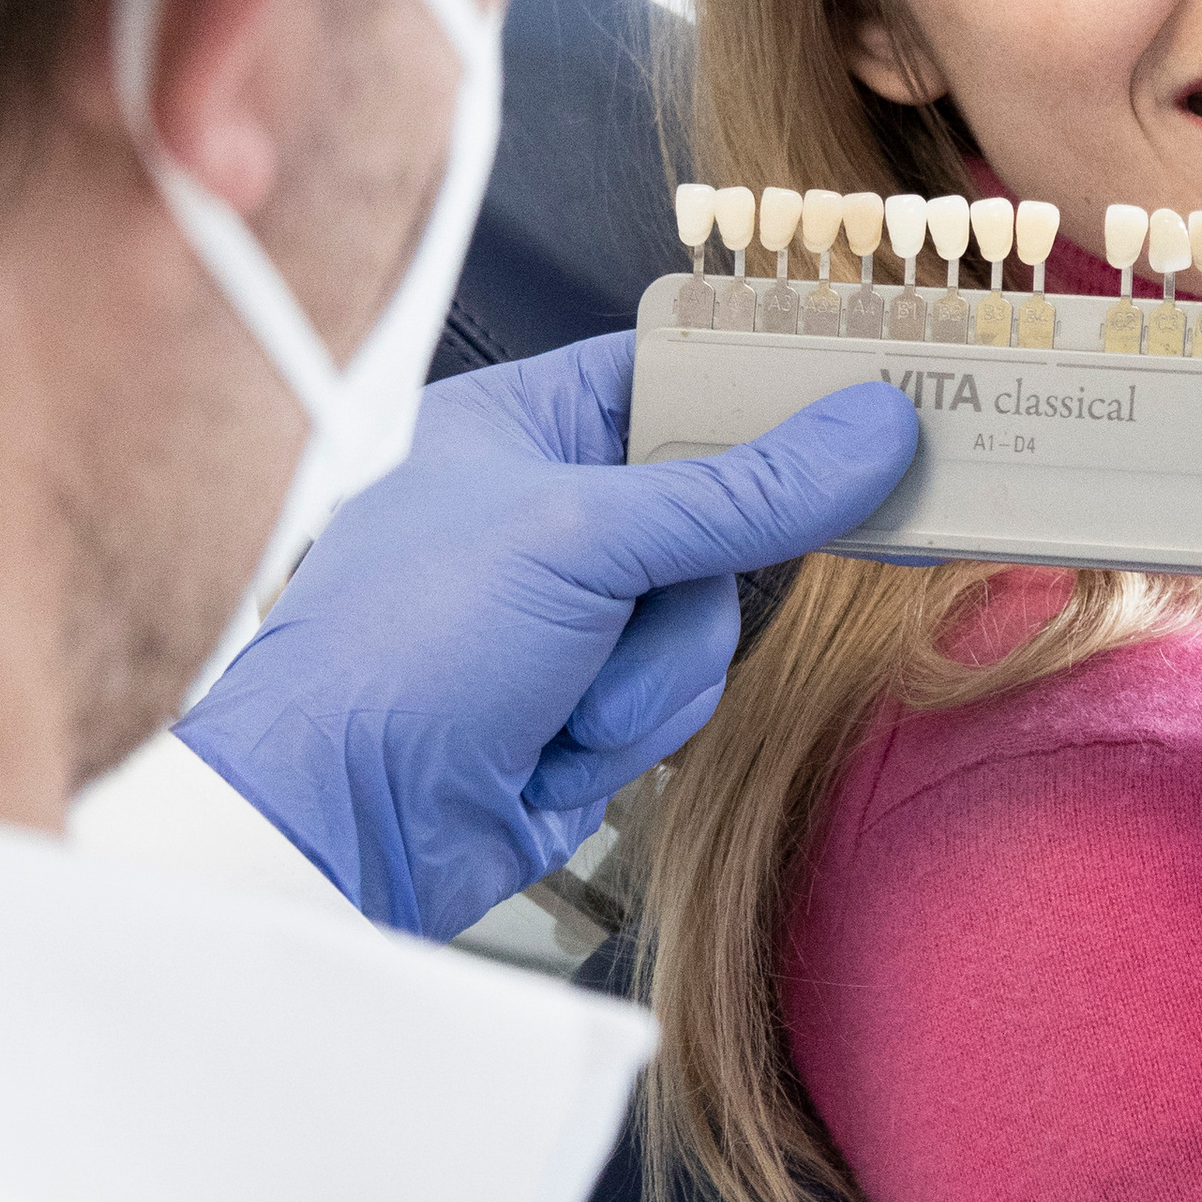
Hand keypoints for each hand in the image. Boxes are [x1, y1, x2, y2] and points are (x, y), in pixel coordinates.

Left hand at [177, 336, 918, 934]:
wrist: (335, 830)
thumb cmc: (398, 654)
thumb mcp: (582, 541)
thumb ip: (740, 490)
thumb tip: (866, 430)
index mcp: (520, 424)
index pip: (676, 372)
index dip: (767, 391)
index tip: (863, 403)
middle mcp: (550, 509)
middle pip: (720, 511)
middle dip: (689, 583)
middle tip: (672, 588)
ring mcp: (573, 611)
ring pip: (709, 616)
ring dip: (651, 673)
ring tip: (563, 695)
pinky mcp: (588, 699)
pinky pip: (678, 694)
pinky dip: (628, 729)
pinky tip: (552, 743)